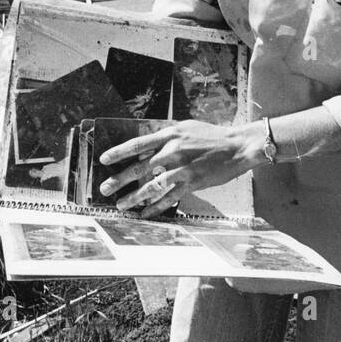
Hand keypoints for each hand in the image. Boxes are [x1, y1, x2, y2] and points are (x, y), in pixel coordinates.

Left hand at [97, 120, 262, 218]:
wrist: (237, 146)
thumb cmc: (211, 135)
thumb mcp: (186, 127)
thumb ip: (166, 136)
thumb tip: (146, 146)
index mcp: (171, 134)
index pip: (139, 143)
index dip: (119, 151)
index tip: (104, 159)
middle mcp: (174, 150)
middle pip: (140, 167)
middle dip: (120, 179)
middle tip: (104, 189)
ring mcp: (183, 168)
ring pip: (153, 186)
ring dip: (135, 197)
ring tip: (121, 205)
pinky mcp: (193, 182)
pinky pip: (170, 197)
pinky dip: (156, 207)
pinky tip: (145, 214)